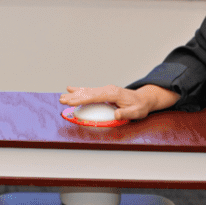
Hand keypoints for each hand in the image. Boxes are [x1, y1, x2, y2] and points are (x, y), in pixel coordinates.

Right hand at [59, 84, 179, 120]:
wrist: (144, 99)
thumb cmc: (140, 106)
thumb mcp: (136, 112)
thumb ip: (126, 114)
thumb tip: (116, 115)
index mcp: (113, 93)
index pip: (94, 96)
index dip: (81, 99)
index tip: (71, 101)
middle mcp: (107, 89)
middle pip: (88, 93)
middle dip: (74, 96)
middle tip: (61, 100)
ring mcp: (106, 90)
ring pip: (87, 91)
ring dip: (74, 94)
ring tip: (62, 96)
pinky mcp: (104, 92)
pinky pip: (90, 91)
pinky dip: (80, 91)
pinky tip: (72, 89)